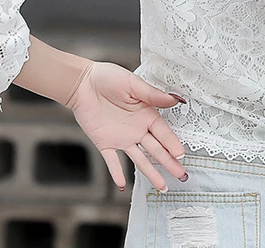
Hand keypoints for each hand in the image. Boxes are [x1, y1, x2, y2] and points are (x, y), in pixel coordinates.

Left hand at [66, 61, 187, 191]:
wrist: (83, 83)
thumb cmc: (109, 78)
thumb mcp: (133, 84)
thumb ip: (153, 95)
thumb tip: (176, 99)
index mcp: (146, 114)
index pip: (163, 133)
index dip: (172, 144)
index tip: (181, 155)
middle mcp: (137, 129)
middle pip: (156, 149)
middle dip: (169, 163)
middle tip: (181, 176)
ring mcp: (121, 138)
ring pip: (140, 159)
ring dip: (151, 173)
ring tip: (163, 187)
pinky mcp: (104, 143)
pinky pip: (112, 162)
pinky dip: (117, 173)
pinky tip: (122, 186)